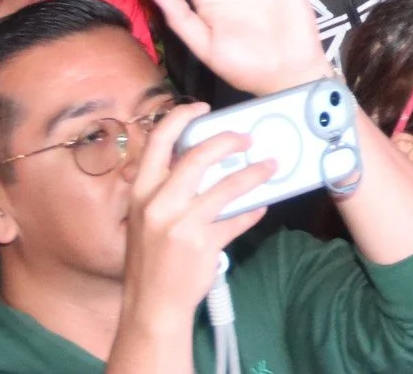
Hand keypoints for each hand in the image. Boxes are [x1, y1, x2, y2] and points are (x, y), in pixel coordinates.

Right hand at [117, 101, 273, 332]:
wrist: (151, 304)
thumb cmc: (150, 259)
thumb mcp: (146, 218)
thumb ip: (165, 189)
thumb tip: (200, 159)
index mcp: (141, 192)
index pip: (158, 141)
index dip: (182, 117)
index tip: (204, 107)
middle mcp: (158, 204)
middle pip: (200, 156)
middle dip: (229, 141)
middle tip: (248, 139)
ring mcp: (182, 224)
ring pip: (228, 186)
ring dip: (255, 173)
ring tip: (270, 167)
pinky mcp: (204, 244)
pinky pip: (238, 218)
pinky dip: (253, 210)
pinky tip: (261, 205)